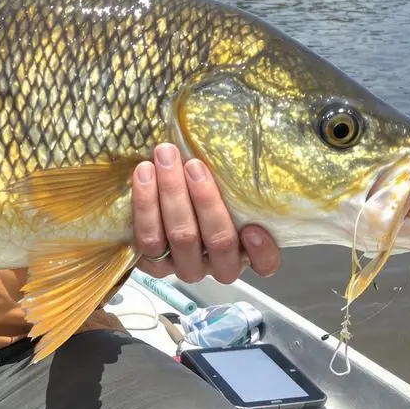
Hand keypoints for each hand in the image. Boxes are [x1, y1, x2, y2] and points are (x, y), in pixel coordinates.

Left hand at [132, 143, 279, 283]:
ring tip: (163, 159)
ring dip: (171, 194)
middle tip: (193, 165)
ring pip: (181, 237)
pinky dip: (144, 208)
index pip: (265, 264)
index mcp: (244, 252)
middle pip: (218, 241)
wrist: (161, 200)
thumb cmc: (203, 190)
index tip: (253, 229)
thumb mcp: (227, 188)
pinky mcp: (151, 265)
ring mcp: (184, 266)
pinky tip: (144, 176)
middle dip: (205, 200)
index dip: (261, 251)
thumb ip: (236, 180)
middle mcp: (216, 265)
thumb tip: (240, 141)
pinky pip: (145, 242)